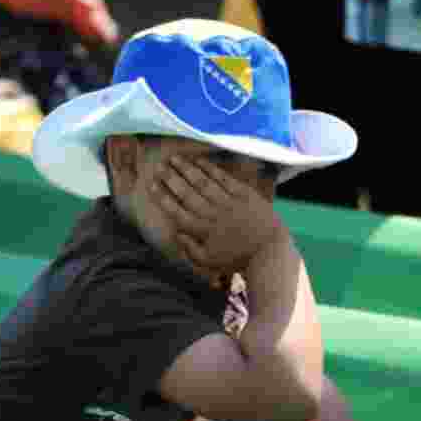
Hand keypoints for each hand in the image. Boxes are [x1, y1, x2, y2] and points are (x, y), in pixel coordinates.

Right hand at [154, 155, 287, 276]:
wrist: (269, 252)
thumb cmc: (238, 259)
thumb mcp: (210, 262)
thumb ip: (190, 249)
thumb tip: (177, 233)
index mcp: (202, 230)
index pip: (176, 210)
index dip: (162, 196)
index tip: (151, 184)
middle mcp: (212, 213)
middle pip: (186, 192)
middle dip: (170, 178)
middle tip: (159, 166)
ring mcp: (228, 202)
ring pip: (202, 182)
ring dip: (187, 169)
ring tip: (174, 158)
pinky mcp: (244, 194)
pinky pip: (223, 178)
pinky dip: (210, 169)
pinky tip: (200, 161)